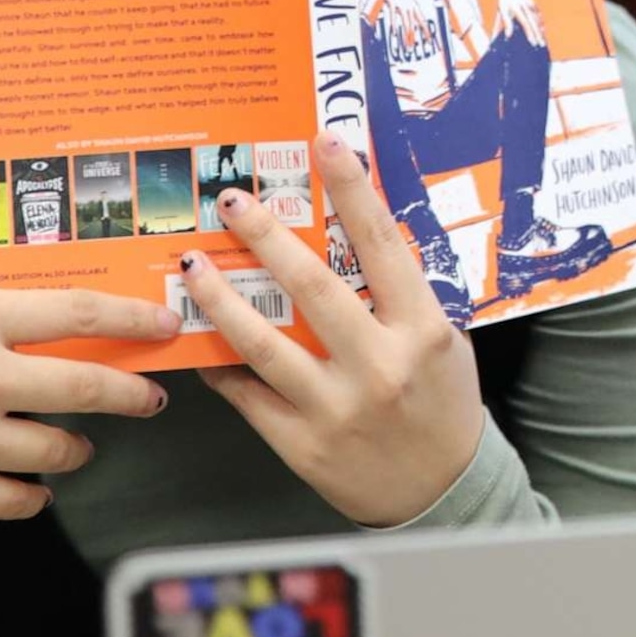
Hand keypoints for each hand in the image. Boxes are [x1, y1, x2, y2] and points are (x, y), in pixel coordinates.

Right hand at [0, 290, 176, 518]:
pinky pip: (20, 501)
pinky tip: (34, 487)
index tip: (166, 326)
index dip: (135, 320)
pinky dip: (35, 495)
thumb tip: (64, 332)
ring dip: (77, 449)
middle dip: (131, 394)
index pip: (82, 315)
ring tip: (76, 446)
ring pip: (61, 450)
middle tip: (151, 397)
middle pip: (88, 387)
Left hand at [186, 131, 484, 526]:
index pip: (382, 245)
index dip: (353, 189)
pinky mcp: (303, 444)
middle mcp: (379, 366)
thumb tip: (351, 238)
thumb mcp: (442, 342)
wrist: (443, 492)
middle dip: (266, 236)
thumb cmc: (443, 405)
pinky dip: (221, 363)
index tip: (326, 144)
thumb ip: (402, 298)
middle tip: (233, 201)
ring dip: (221, 299)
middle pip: (312, 286)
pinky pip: (248, 394)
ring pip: (264, 343)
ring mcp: (336, 408)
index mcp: (422, 331)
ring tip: (192, 266)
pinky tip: (199, 338)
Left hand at [493, 0, 542, 44]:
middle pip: (533, 21)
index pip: (524, 22)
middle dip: (537, 34)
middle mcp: (523, 4)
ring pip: (537, 18)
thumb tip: (505, 37)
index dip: (529, 32)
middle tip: (540, 44)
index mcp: (515, 6)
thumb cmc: (503, 6)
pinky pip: (538, 14)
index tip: (532, 42)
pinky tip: (542, 31)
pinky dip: (540, 23)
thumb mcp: (501, 14)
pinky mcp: (533, 2)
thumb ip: (504, 25)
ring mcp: (529, 2)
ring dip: (540, 30)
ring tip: (542, 41)